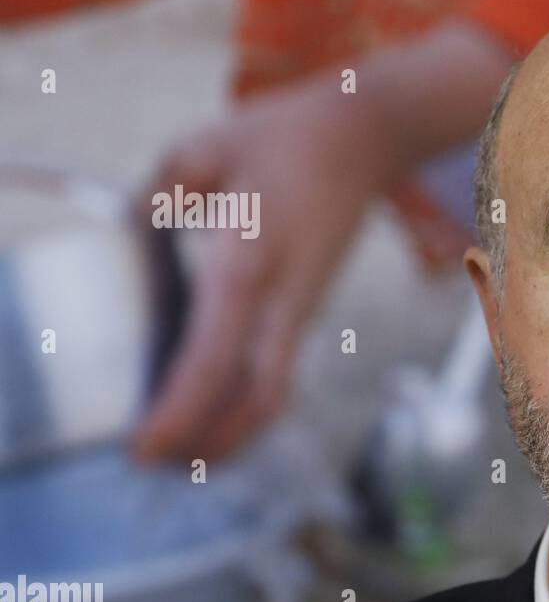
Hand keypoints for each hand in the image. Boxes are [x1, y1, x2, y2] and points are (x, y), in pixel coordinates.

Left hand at [130, 82, 393, 464]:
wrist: (366, 139)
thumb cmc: (285, 138)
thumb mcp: (200, 149)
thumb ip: (153, 198)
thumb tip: (129, 235)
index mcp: (250, 264)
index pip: (213, 359)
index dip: (179, 412)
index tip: (144, 447)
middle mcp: (283, 301)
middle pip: (258, 401)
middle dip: (211, 444)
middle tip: (158, 462)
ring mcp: (300, 309)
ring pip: (271, 394)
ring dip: (230, 431)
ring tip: (181, 448)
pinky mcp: (305, 308)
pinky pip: (275, 371)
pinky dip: (243, 402)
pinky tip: (210, 404)